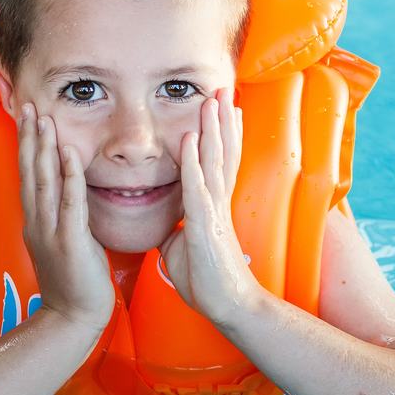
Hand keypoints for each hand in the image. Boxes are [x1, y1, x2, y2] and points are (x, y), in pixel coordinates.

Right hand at [17, 103, 114, 331]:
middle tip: (27, 104)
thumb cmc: (75, 281)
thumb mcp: (63, 242)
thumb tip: (71, 192)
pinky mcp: (70, 242)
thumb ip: (64, 216)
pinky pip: (70, 203)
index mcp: (36, 222)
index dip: (26, 144)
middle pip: (30, 171)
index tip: (26, 116)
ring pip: (44, 181)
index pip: (28, 175)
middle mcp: (37, 222)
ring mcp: (51, 232)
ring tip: (43, 118)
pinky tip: (69, 152)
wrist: (74, 319)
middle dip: (29, 136)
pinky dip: (69, 176)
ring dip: (43, 148)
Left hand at [158, 88, 259, 325]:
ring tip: (211, 100)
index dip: (222, 133)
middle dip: (221, 119)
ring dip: (212, 129)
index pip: (219, 160)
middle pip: (222, 151)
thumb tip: (167, 222)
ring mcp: (214, 210)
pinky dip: (193, 162)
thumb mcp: (185, 245)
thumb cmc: (206, 279)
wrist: (226, 305)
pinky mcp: (205, 224)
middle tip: (222, 88)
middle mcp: (217, 201)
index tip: (223, 108)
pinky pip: (197, 186)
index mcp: (213, 205)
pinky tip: (189, 140)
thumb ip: (178, 226)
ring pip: (213, 160)